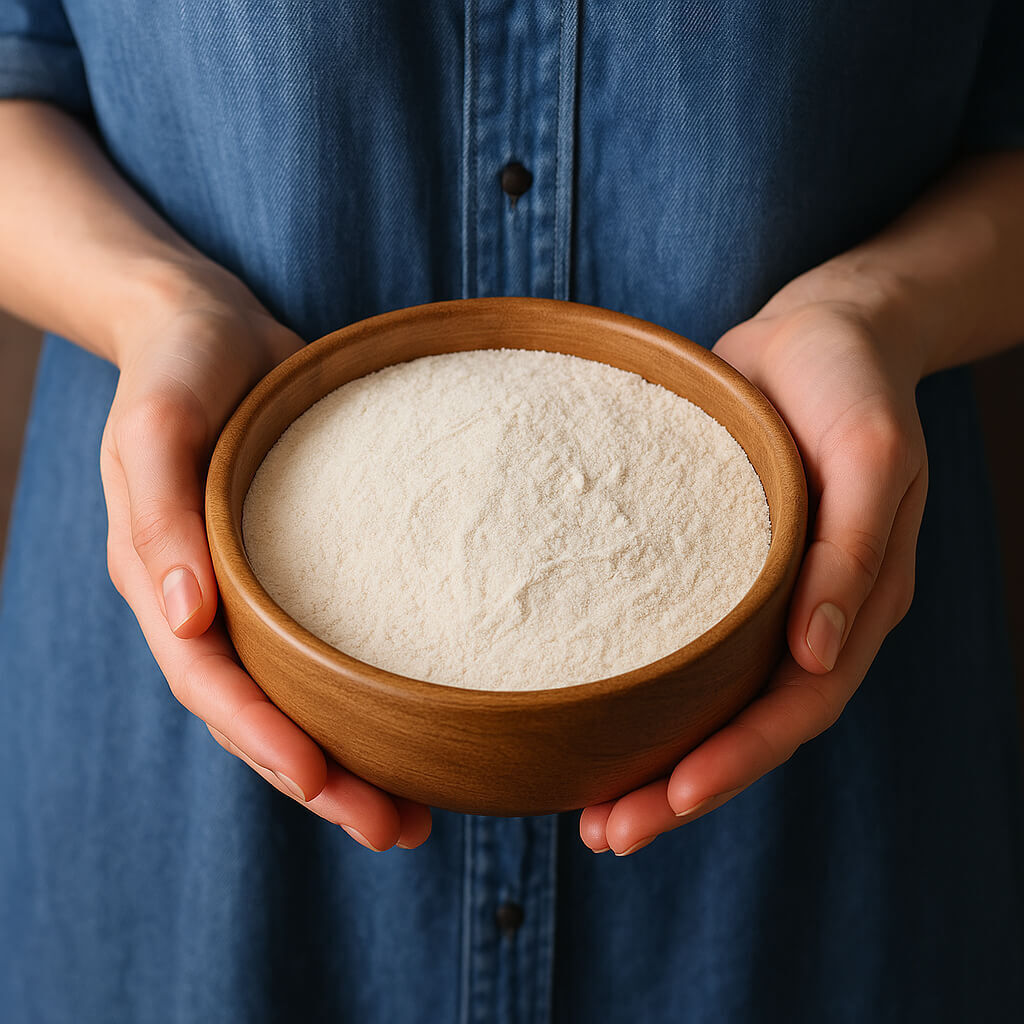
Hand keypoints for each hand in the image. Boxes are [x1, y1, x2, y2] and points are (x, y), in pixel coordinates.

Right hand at [99, 266, 431, 851]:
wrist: (209, 327)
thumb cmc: (179, 368)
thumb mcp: (157, 424)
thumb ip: (158, 513)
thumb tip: (183, 616)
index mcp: (166, 584)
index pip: (212, 684)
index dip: (262, 738)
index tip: (322, 779)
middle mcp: (214, 605)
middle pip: (262, 715)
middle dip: (322, 781)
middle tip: (398, 829)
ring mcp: (261, 593)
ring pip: (303, 698)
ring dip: (354, 760)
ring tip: (421, 812)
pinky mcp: (308, 571)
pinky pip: (336, 646)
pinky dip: (373, 695)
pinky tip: (428, 719)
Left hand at [580, 278, 927, 854]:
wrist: (819, 332)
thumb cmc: (850, 383)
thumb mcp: (869, 452)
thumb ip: (852, 551)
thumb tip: (818, 656)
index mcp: (852, 605)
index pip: (797, 709)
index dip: (738, 761)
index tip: (670, 798)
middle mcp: (804, 618)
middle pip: (745, 728)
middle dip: (681, 788)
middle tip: (606, 833)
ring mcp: (758, 599)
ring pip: (709, 703)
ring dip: (655, 760)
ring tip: (590, 808)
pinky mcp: (711, 569)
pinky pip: (681, 646)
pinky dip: (644, 693)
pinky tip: (589, 713)